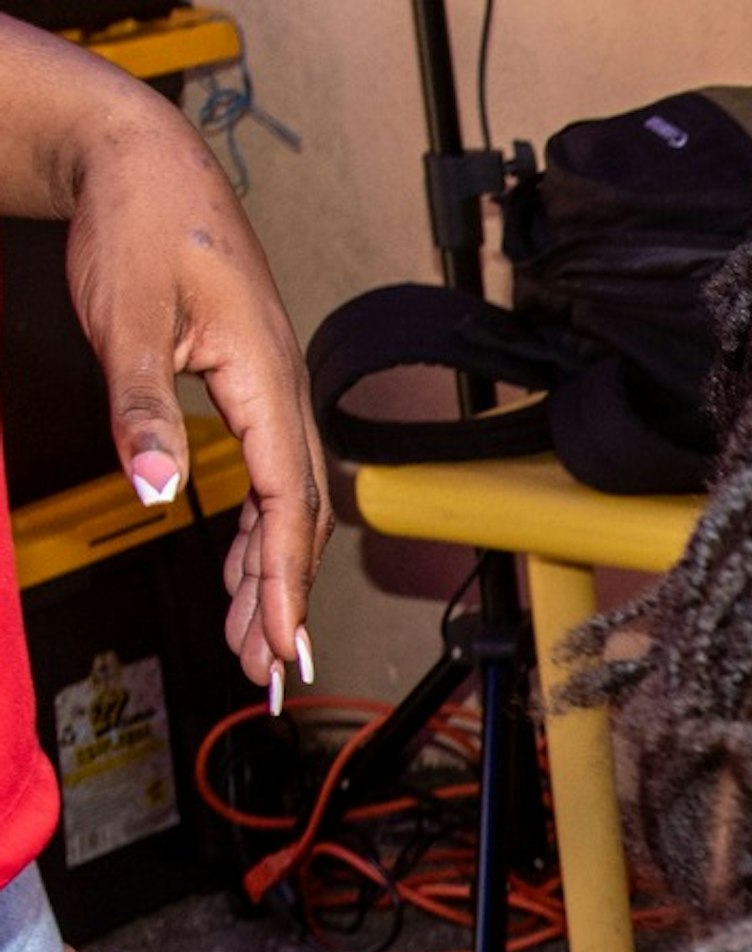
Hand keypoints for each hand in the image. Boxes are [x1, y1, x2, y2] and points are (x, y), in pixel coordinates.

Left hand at [59, 96, 324, 689]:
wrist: (144, 160)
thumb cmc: (142, 226)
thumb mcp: (127, 320)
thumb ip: (141, 408)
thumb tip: (157, 488)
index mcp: (267, 381)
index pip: (288, 504)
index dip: (286, 581)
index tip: (281, 645)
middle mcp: (283, 392)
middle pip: (301, 517)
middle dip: (285, 596)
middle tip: (265, 668)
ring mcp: (272, 389)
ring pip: (289, 501)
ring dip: (274, 570)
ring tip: (255, 637)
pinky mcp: (250, 384)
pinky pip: (272, 474)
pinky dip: (264, 529)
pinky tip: (247, 562)